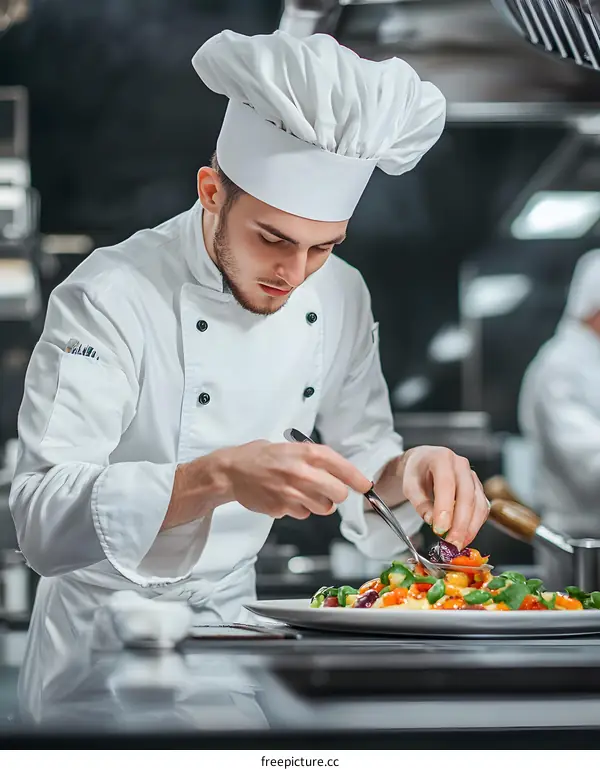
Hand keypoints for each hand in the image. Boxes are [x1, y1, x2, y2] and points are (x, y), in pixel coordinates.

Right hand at [218, 440, 371, 519]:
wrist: (232, 471)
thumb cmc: (260, 456)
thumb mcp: (290, 447)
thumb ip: (314, 458)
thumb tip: (338, 472)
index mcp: (307, 453)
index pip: (343, 468)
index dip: (358, 479)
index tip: (365, 486)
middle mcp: (302, 473)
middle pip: (339, 494)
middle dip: (336, 494)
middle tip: (327, 490)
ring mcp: (292, 493)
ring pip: (324, 508)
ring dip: (318, 503)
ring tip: (301, 492)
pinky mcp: (282, 508)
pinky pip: (303, 514)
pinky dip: (298, 509)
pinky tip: (286, 497)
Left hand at [398, 446, 488, 548]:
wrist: (424, 462)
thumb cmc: (417, 472)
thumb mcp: (409, 485)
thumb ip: (420, 503)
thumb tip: (432, 520)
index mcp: (441, 458)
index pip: (446, 484)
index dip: (444, 508)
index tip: (440, 529)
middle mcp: (461, 465)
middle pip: (467, 496)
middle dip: (461, 523)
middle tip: (452, 543)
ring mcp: (472, 476)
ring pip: (479, 504)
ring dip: (470, 527)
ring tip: (458, 543)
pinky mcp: (478, 488)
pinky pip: (482, 508)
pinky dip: (475, 524)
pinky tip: (465, 536)